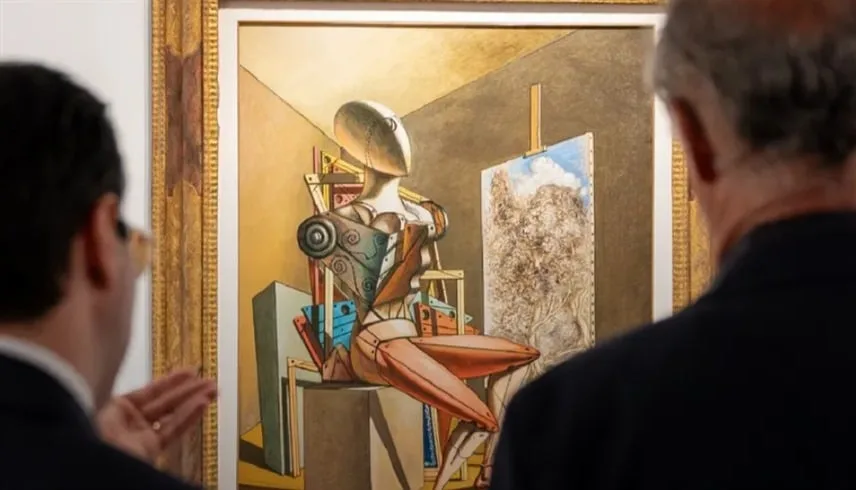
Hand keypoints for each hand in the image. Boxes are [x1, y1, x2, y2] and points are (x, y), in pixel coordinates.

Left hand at [96, 368, 216, 462]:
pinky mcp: (149, 451)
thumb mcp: (106, 404)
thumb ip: (130, 393)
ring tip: (214, 390)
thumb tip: (136, 365)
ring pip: (172, 416)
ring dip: (194, 402)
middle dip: (190, 390)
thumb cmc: (87, 431)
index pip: (150, 391)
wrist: (86, 461)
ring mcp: (140, 436)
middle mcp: (129, 421)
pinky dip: (188, 418)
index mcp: (115, 407)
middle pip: (165, 402)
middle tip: (210, 381)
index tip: (191, 371)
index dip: (172, 380)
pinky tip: (202, 405)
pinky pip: (172, 431)